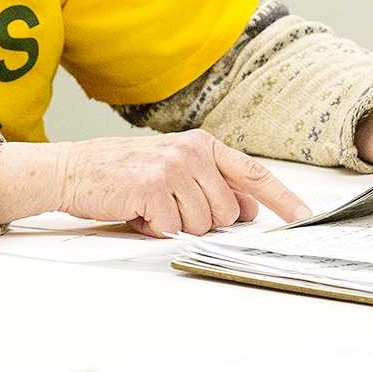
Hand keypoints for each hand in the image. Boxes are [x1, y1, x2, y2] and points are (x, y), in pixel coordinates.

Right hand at [46, 129, 310, 237]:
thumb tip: (247, 209)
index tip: (303, 217)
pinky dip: (153, 227)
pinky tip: (136, 210)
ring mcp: (172, 168)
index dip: (282, 199)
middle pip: (226, 211)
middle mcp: (191, 152)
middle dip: (199, 220)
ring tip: (149, 206)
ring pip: (201, 223)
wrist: (70, 170)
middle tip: (167, 207)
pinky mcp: (152, 187)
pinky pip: (171, 227)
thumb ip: (211, 184)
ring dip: (174, 224)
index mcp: (200, 144)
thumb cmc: (118, 172)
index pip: (252, 173)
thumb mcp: (171, 169)